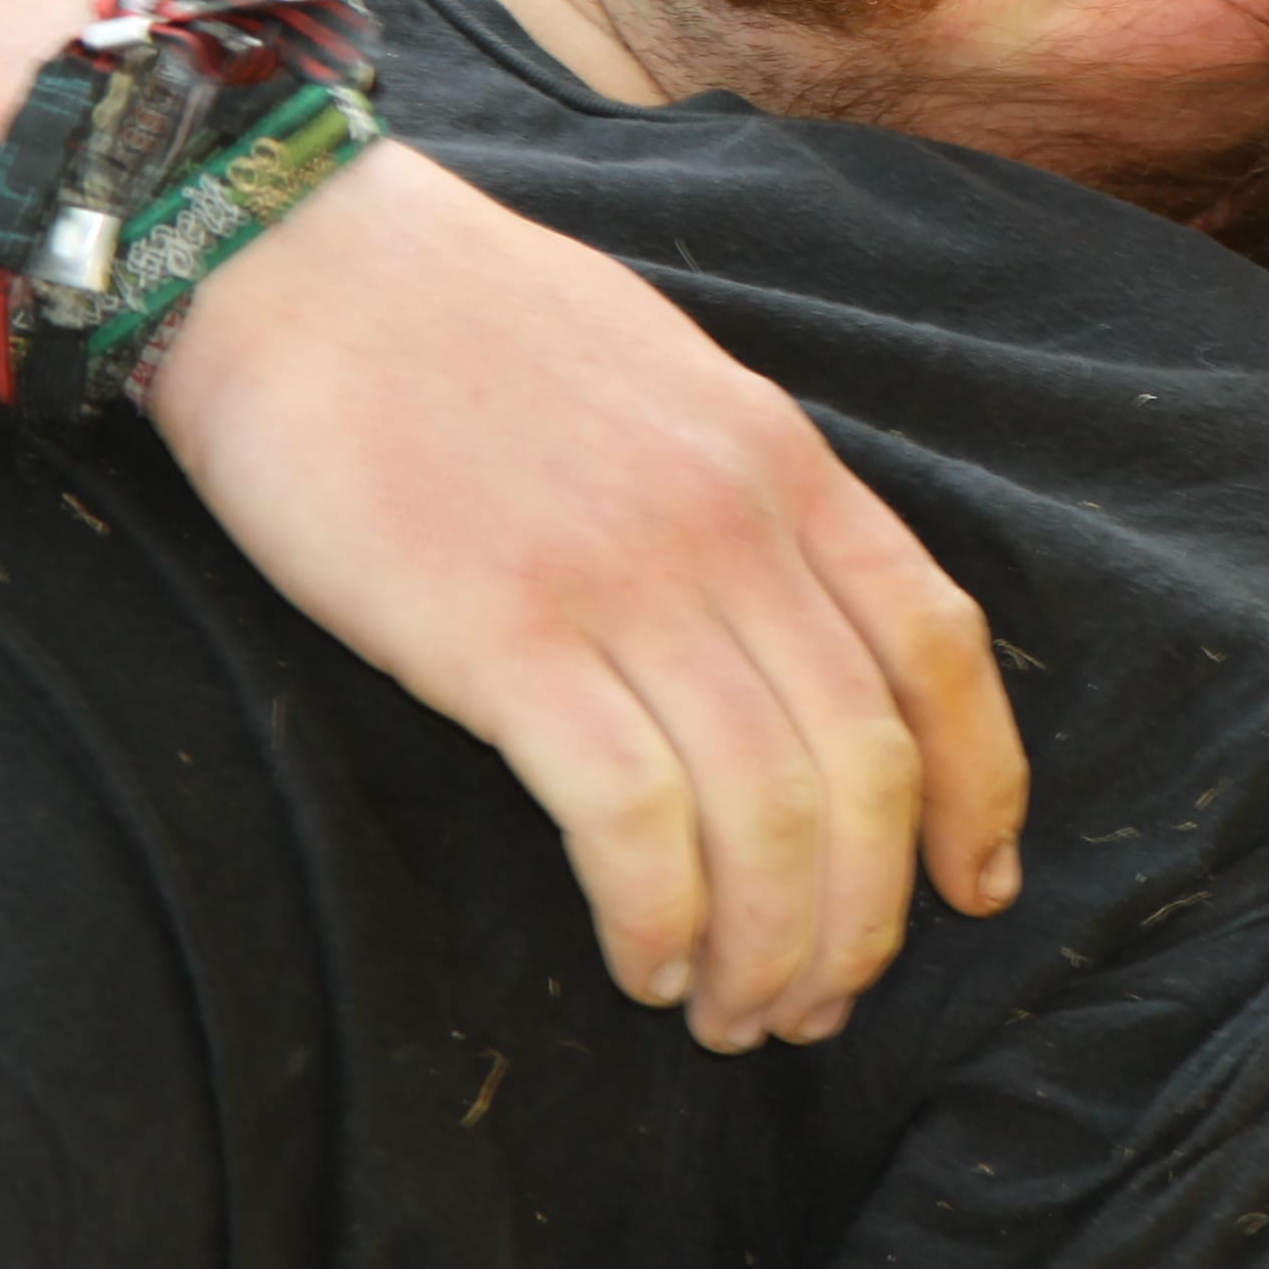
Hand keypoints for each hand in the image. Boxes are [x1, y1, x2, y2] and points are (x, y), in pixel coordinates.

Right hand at [138, 137, 1026, 1049]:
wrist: (290, 256)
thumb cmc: (456, 325)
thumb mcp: (661, 377)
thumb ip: (740, 496)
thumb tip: (787, 639)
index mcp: (779, 458)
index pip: (938, 646)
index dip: (978, 789)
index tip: (971, 889)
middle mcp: (729, 520)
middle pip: (866, 763)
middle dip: (862, 918)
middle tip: (812, 1000)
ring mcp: (622, 576)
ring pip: (769, 813)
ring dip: (766, 948)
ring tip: (729, 1012)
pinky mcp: (503, 633)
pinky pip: (633, 817)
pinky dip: (658, 917)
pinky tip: (641, 962)